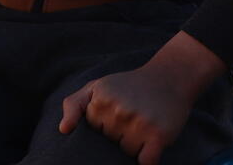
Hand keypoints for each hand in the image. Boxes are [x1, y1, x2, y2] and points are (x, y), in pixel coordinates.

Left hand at [58, 31, 225, 164]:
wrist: (169, 77)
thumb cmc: (129, 85)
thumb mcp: (97, 86)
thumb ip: (74, 104)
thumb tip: (63, 130)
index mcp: (100, 99)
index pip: (93, 131)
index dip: (104, 125)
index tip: (114, 112)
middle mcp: (118, 110)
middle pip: (109, 143)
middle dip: (119, 134)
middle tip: (132, 117)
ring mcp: (139, 123)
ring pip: (126, 153)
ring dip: (135, 145)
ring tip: (143, 125)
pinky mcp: (158, 135)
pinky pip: (145, 162)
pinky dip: (148, 159)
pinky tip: (152, 144)